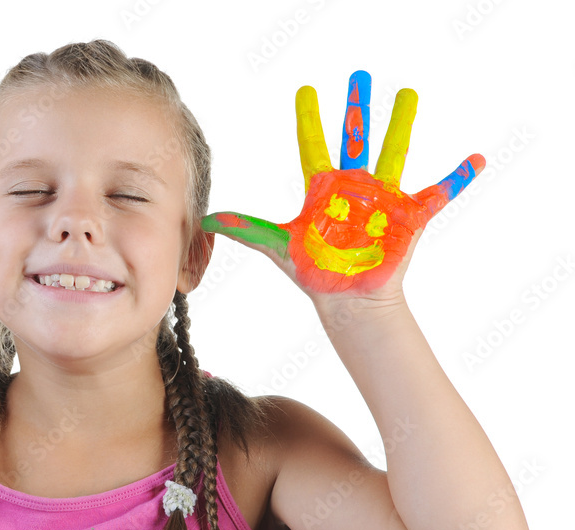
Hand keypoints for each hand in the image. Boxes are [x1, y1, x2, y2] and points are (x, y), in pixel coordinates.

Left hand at [202, 71, 482, 301]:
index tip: (305, 91)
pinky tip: (475, 160)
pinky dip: (457, 179)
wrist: (346, 301)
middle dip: (356, 107)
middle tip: (357, 74)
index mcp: (324, 190)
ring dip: (401, 124)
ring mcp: (382, 198)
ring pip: (394, 152)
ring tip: (407, 93)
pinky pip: (439, 194)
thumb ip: (247, 229)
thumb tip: (209, 218)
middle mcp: (354, 187)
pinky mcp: (408, 217)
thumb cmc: (314, 273)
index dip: (310, 120)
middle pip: (355, 138)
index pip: (313, 146)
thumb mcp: (278, 247)